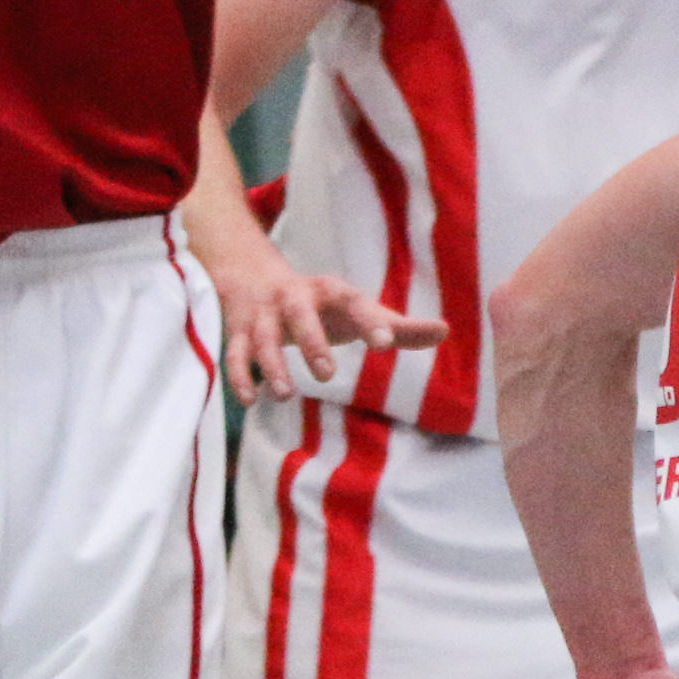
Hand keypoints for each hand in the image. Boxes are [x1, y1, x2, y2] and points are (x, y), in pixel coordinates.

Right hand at [208, 252, 447, 405]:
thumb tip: (444, 331)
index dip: (371, 320)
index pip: (354, 302)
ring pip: (263, 337)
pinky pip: (234, 353)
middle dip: (312, 342)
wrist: (254, 278)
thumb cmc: (322, 305)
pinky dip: (239, 376)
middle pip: (300, 315)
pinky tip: (251, 400)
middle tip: (328, 374)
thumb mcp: (357, 310)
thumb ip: (400, 326)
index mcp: (331, 291)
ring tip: (286, 394)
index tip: (387, 343)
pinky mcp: (239, 333)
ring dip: (272, 364)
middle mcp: (295, 299)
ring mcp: (264, 315)